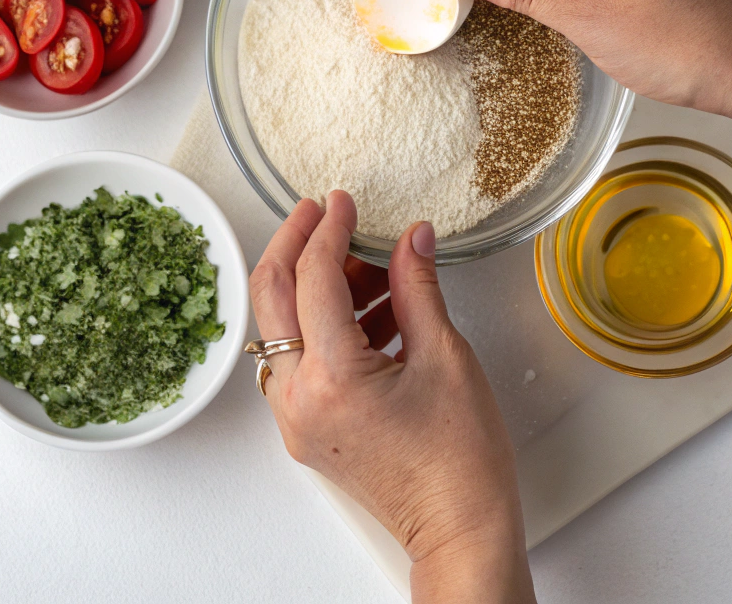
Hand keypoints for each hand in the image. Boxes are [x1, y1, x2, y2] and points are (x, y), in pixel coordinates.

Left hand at [249, 190, 534, 603]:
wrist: (459, 529)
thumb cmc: (460, 459)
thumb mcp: (445, 355)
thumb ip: (418, 285)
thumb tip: (412, 236)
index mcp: (332, 378)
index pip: (314, 279)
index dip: (328, 229)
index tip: (343, 202)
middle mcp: (298, 399)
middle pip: (272, 296)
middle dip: (294, 243)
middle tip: (321, 212)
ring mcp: (296, 418)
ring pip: (282, 328)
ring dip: (315, 285)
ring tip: (370, 266)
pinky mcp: (307, 428)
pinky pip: (300, 359)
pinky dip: (324, 325)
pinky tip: (373, 308)